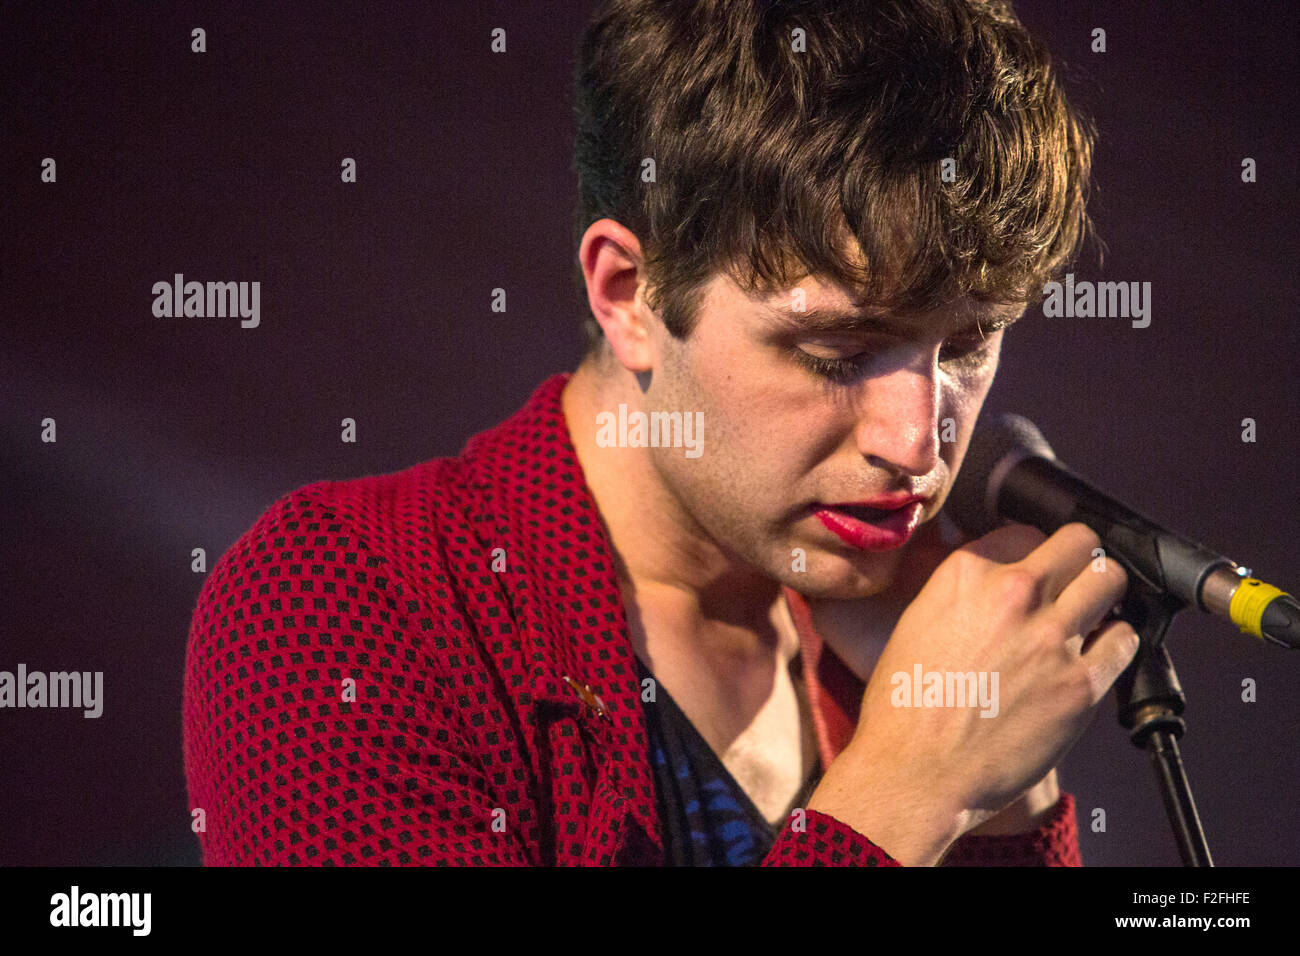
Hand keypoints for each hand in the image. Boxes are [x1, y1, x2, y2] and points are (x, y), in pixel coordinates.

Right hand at [806, 521, 1138, 865]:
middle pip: (1079, 542)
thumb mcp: (915, 623)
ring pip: (1111, 580)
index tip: (1035, 570)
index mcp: (966, 574)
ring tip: (1090, 615)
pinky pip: (1125, 640)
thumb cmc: (904, 706)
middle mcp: (1013, 594)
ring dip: (1103, 594)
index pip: (1023, 532)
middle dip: (1079, 559)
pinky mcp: (1081, 684)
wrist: (914, 772)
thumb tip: (989, 578)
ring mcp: (1052, 637)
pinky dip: (1115, 643)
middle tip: (1073, 581)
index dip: (1032, 552)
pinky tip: (1095, 656)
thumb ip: (959, 591)